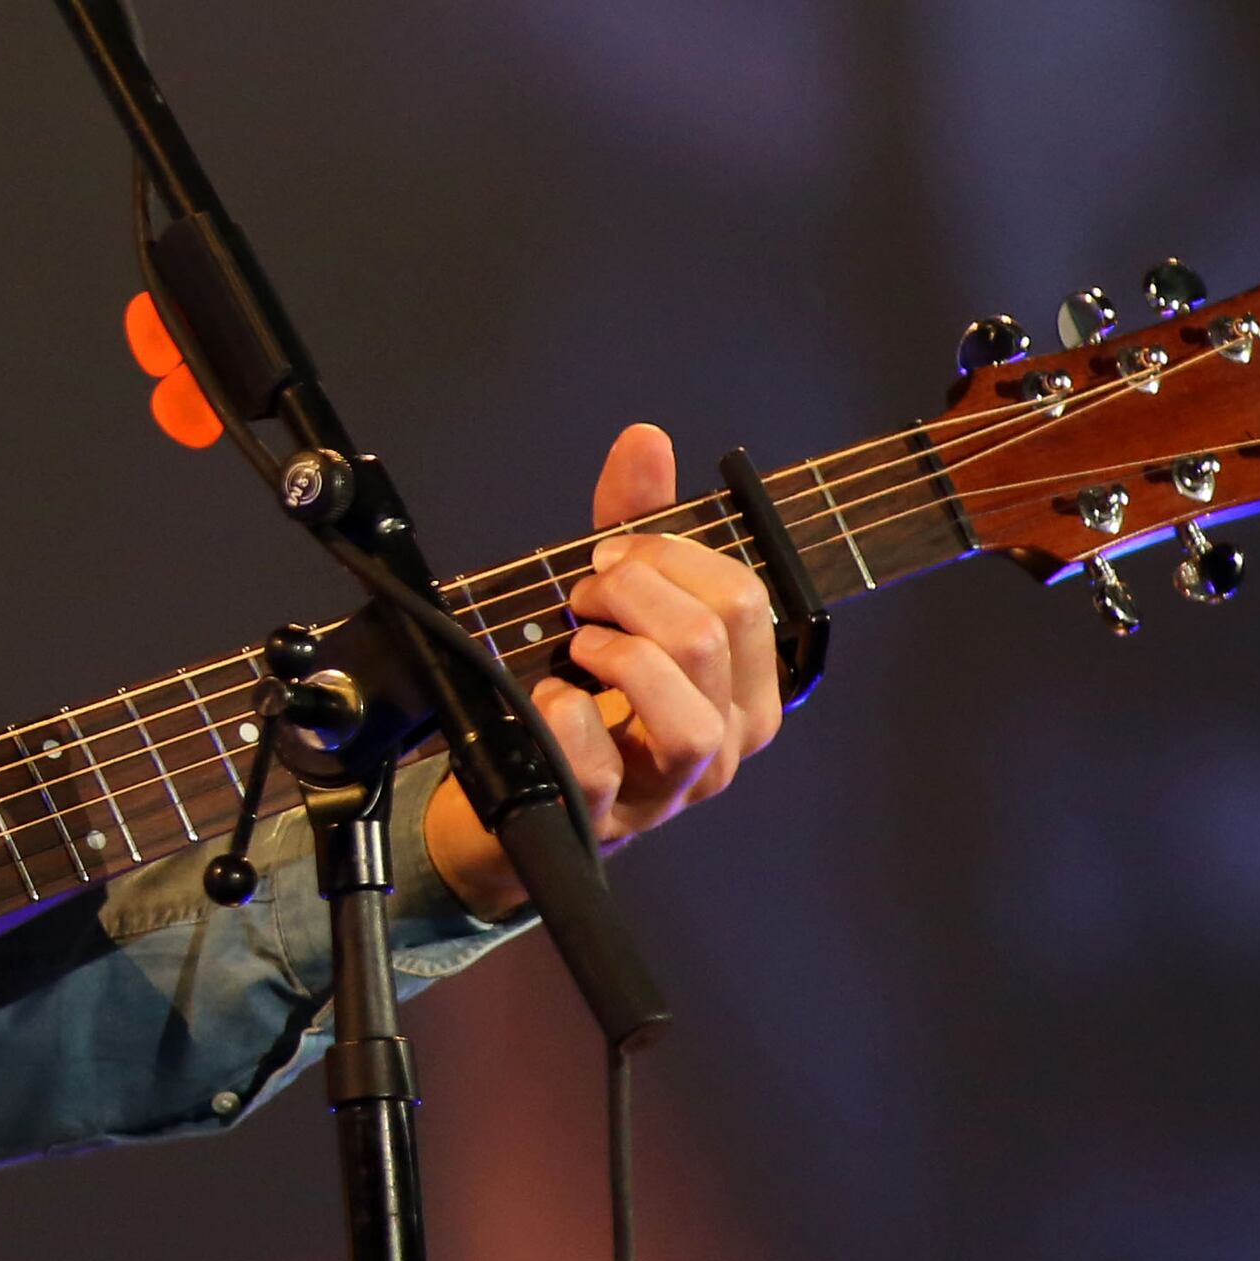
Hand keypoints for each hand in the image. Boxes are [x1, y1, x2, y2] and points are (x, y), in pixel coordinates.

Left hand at [421, 422, 784, 915]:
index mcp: (743, 687)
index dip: (667, 555)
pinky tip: (547, 695)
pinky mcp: (606, 819)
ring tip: (576, 646)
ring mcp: (670, 790)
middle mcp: (724, 744)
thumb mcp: (613, 601)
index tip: (609, 553)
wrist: (516, 791)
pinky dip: (563, 714)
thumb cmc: (583, 693)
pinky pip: (599, 765)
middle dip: (630, 592)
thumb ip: (633, 523)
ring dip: (616, 656)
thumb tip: (646, 440)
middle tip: (583, 596)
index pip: (742, 598)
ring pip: (685, 716)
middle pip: (708, 640)